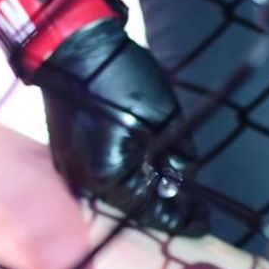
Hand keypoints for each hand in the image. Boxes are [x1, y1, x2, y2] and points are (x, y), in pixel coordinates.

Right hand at [0, 0, 204, 234]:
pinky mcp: (65, 156)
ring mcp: (70, 169)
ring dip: (143, 192)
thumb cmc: (120, 75)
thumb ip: (178, 154)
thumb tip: (181, 179)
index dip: (181, 219)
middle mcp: (84, 181)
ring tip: (171, 188)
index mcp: (109, 174)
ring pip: (117, 194)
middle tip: (194, 207)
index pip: (151, 211)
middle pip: (132, 208)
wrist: (71, 46)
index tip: (204, 221)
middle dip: (163, 205)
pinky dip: (124, 179)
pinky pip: (101, 179)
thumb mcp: (165, 115)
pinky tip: (143, 171)